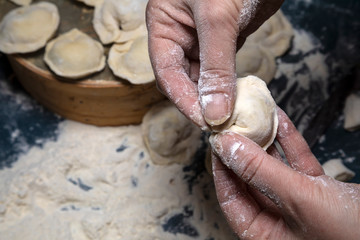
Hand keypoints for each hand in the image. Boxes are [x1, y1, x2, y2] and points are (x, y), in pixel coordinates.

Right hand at [146, 0, 283, 128]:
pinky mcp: (228, 40)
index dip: (183, 99)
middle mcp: (181, 36)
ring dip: (217, 99)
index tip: (204, 121)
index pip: (168, 72)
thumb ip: (215, 65)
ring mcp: (205, 40)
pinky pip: (225, 71)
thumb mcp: (217, 17)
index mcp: (165, 25)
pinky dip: (232, 88)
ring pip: (206, 79)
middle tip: (220, 125)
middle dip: (200, 103)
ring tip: (232, 118)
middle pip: (185, 80)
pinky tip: (240, 100)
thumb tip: (213, 110)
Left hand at [210, 108, 359, 239]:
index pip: (230, 198)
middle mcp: (277, 221)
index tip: (217, 141)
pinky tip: (279, 121)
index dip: (222, 167)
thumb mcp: (298, 200)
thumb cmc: (351, 234)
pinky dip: (289, 143)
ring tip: (252, 115)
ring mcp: (298, 205)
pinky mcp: (318, 193)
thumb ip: (261, 172)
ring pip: (273, 169)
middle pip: (249, 180)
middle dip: (242, 150)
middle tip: (231, 124)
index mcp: (264, 235)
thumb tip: (227, 146)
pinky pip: (297, 164)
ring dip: (264, 141)